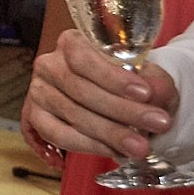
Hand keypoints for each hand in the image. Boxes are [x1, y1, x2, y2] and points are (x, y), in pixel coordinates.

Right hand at [22, 28, 178, 161]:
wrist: (120, 99)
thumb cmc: (131, 83)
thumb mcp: (149, 77)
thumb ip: (154, 82)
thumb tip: (155, 91)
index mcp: (72, 42)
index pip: (84, 58)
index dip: (113, 77)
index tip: (145, 93)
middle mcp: (49, 64)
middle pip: (81, 89)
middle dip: (122, 110)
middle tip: (157, 125)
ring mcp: (39, 91)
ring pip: (73, 115)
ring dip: (110, 133)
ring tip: (141, 146)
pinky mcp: (36, 117)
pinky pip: (59, 135)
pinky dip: (88, 146)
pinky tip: (113, 151)